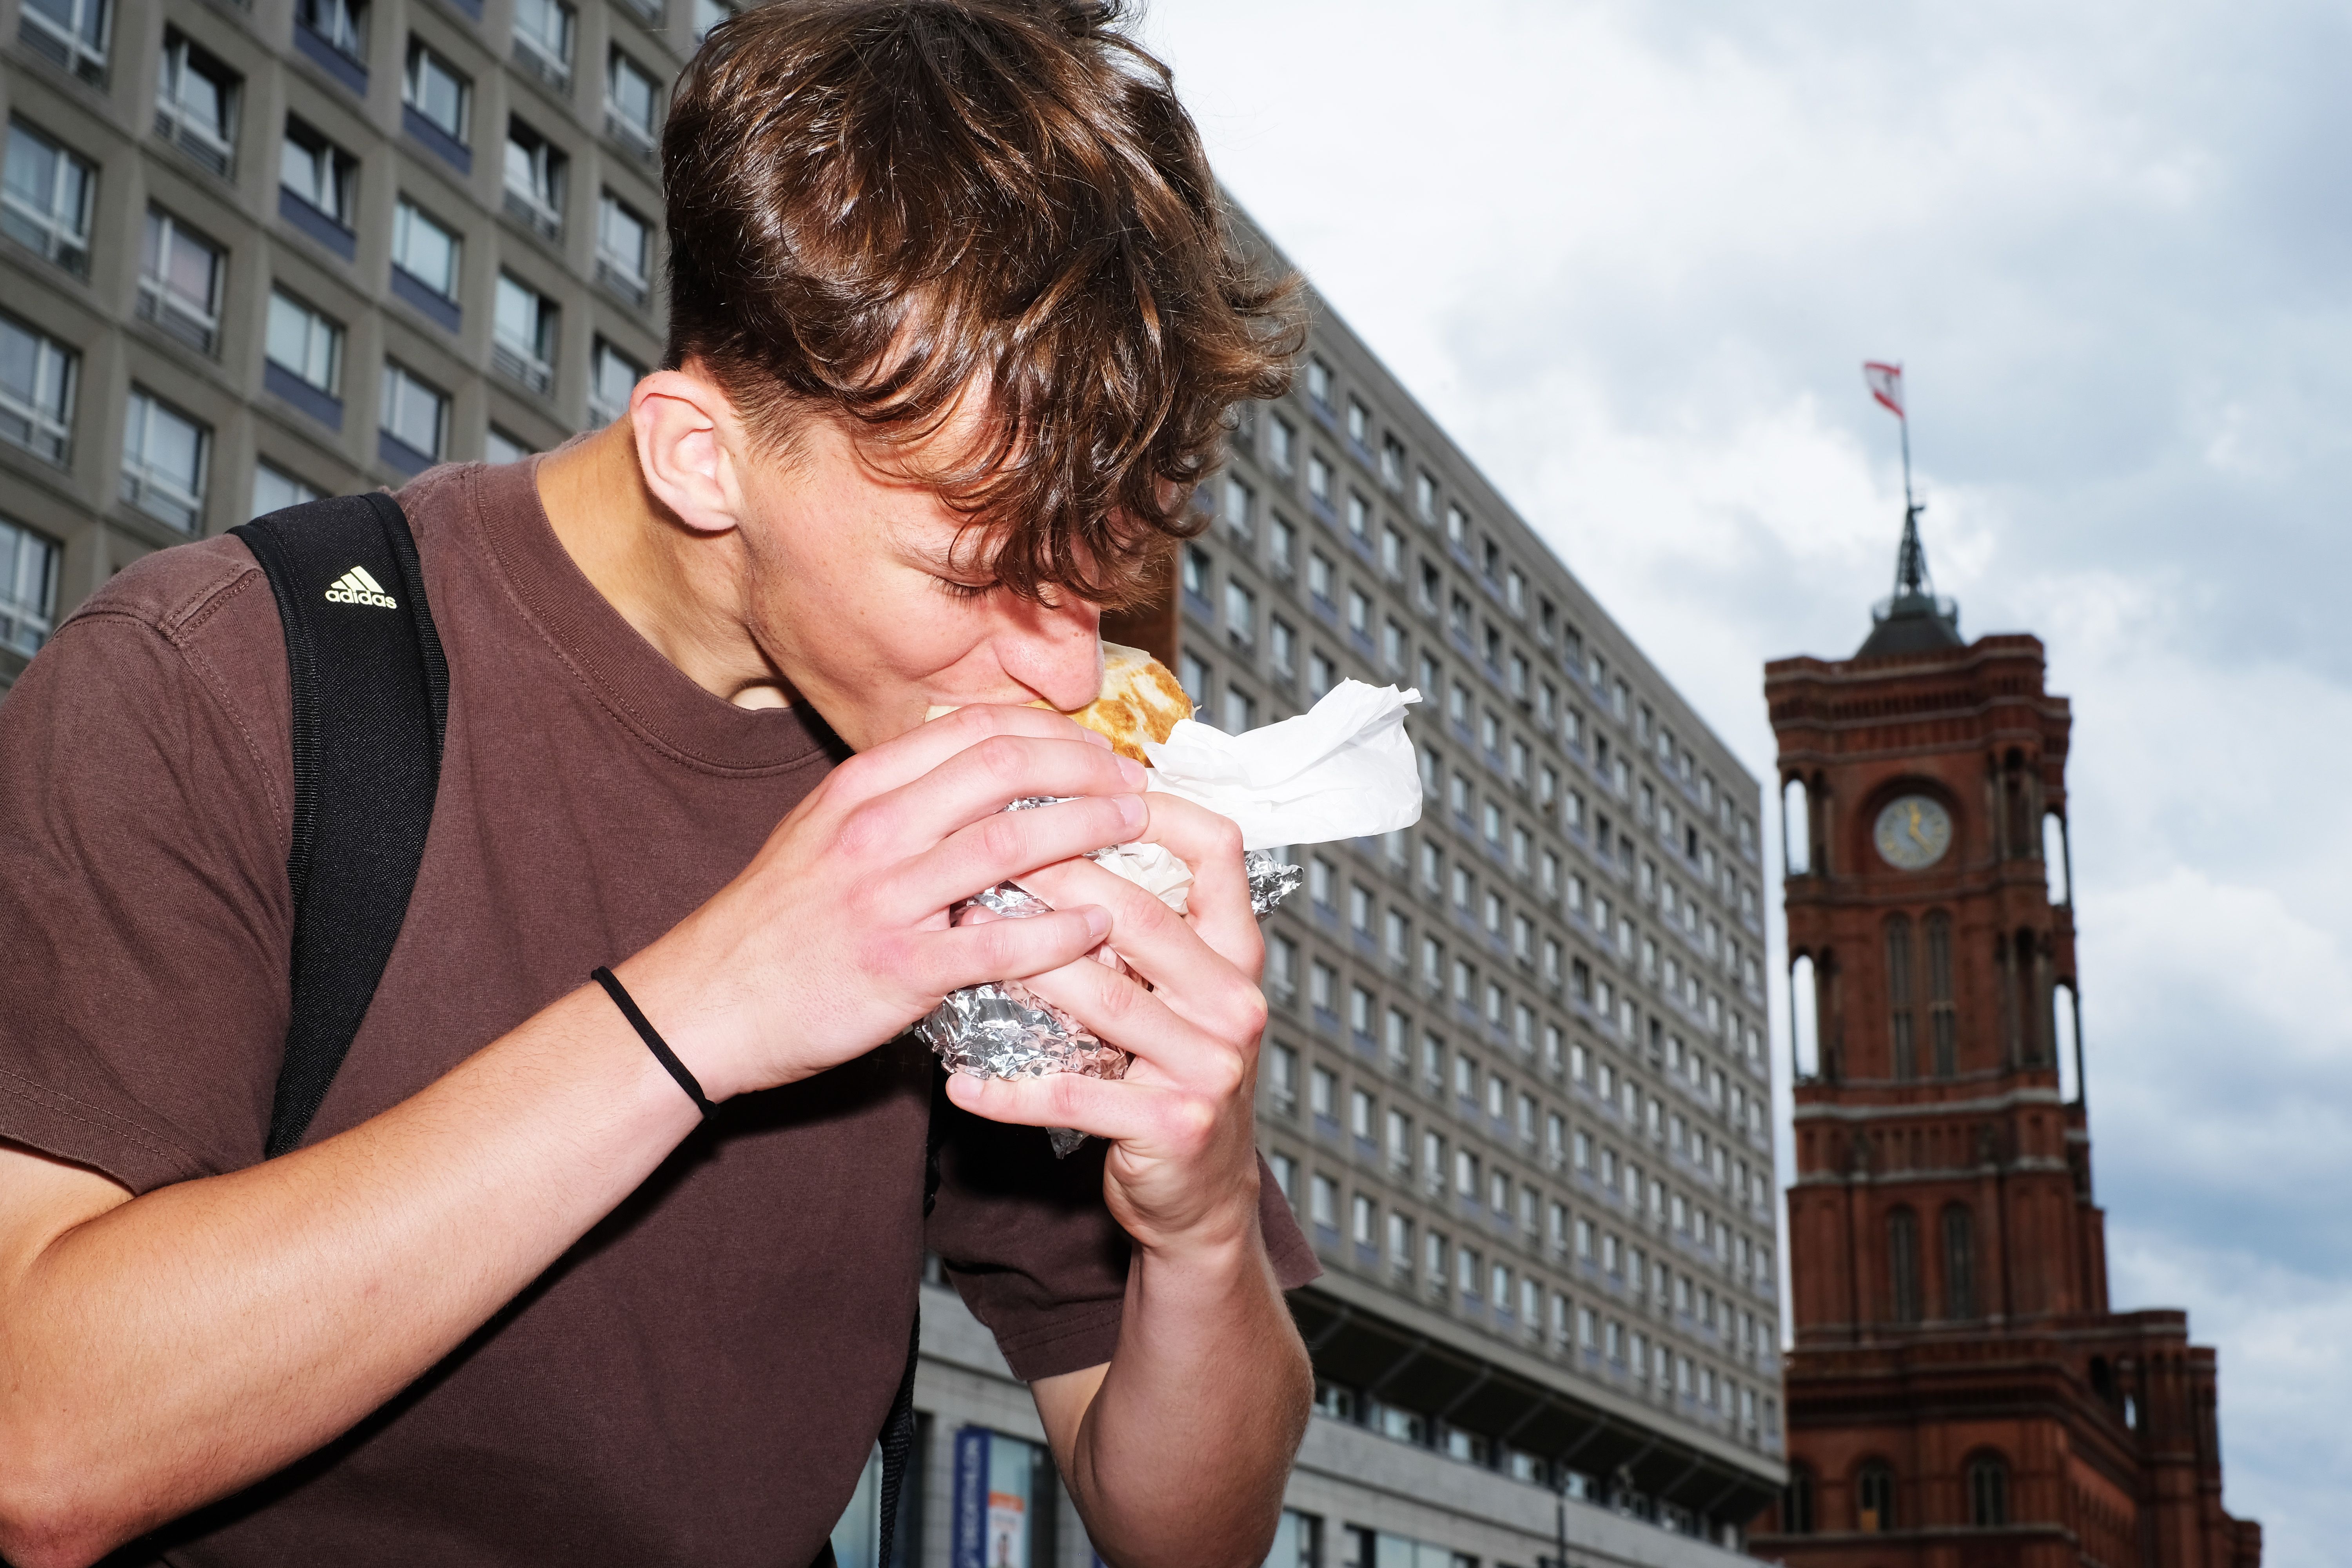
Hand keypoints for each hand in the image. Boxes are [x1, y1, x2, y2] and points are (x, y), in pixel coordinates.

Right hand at [617, 706, 1148, 1100]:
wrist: (700, 1007)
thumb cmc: (770, 926)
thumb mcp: (821, 835)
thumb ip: (893, 800)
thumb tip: (973, 772)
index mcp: (859, 790)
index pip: (971, 730)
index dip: (1049, 731)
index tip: (1096, 746)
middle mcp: (873, 831)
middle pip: (1001, 768)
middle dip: (1083, 768)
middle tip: (1135, 784)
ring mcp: (884, 899)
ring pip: (1009, 843)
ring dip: (1085, 831)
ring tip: (1134, 832)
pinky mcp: (897, 970)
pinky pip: (997, 942)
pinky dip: (1058, 931)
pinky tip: (1100, 927)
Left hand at [943, 795, 1267, 1253]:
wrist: (1198, 1192)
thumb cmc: (1171, 1069)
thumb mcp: (1178, 988)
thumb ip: (1150, 921)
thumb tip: (1070, 827)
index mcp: (1238, 953)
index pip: (1218, 852)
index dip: (1159, 806)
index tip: (1086, 782)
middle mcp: (1235, 1002)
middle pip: (1142, 917)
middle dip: (1061, 875)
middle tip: (986, 847)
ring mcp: (1209, 1066)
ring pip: (1105, 998)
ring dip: (1024, 964)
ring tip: (961, 930)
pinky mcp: (1171, 1125)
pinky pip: (1073, 1095)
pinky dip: (1010, 1091)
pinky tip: (959, 1081)